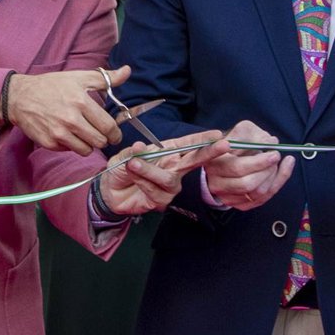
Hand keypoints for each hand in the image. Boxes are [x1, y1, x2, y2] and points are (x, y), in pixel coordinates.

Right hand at [6, 66, 127, 155]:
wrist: (20, 96)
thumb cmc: (51, 85)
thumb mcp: (78, 77)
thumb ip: (105, 78)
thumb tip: (127, 71)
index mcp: (81, 102)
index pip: (108, 127)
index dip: (115, 133)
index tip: (114, 134)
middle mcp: (70, 119)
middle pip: (99, 141)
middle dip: (102, 139)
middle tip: (99, 134)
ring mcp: (58, 133)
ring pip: (86, 150)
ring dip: (88, 144)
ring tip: (83, 134)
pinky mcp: (49, 143)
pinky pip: (69, 151)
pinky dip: (71, 145)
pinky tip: (67, 134)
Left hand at [100, 130, 229, 214]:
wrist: (110, 191)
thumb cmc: (122, 168)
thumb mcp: (125, 155)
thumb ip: (134, 151)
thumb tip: (141, 146)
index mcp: (168, 151)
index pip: (188, 144)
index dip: (202, 139)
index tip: (218, 135)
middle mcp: (173, 167)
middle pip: (194, 160)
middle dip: (209, 152)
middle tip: (223, 145)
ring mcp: (170, 185)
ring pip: (169, 178)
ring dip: (149, 170)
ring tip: (132, 165)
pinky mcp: (163, 200)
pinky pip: (156, 191)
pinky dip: (142, 182)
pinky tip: (133, 179)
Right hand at [205, 120, 292, 210]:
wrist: (225, 158)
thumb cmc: (235, 143)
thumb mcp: (241, 131)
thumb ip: (254, 134)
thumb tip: (271, 143)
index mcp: (212, 163)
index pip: (236, 167)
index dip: (258, 162)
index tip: (273, 152)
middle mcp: (216, 182)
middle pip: (247, 183)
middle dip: (268, 169)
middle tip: (276, 155)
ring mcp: (226, 196)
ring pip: (256, 192)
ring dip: (273, 177)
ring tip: (278, 162)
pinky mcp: (238, 204)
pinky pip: (262, 199)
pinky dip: (276, 184)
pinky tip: (281, 171)